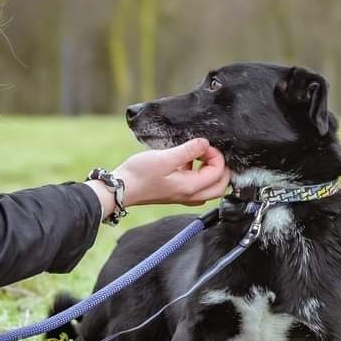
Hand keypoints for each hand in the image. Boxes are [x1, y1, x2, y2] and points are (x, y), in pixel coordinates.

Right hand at [112, 137, 230, 207]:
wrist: (121, 189)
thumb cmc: (140, 175)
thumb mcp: (165, 158)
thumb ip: (188, 150)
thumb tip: (205, 143)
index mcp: (191, 188)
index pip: (218, 173)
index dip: (216, 156)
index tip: (204, 145)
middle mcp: (190, 196)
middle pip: (220, 185)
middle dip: (219, 166)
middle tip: (208, 151)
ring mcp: (183, 196)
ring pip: (209, 187)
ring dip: (209, 170)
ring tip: (197, 155)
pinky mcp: (176, 193)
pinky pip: (197, 186)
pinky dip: (198, 173)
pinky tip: (184, 162)